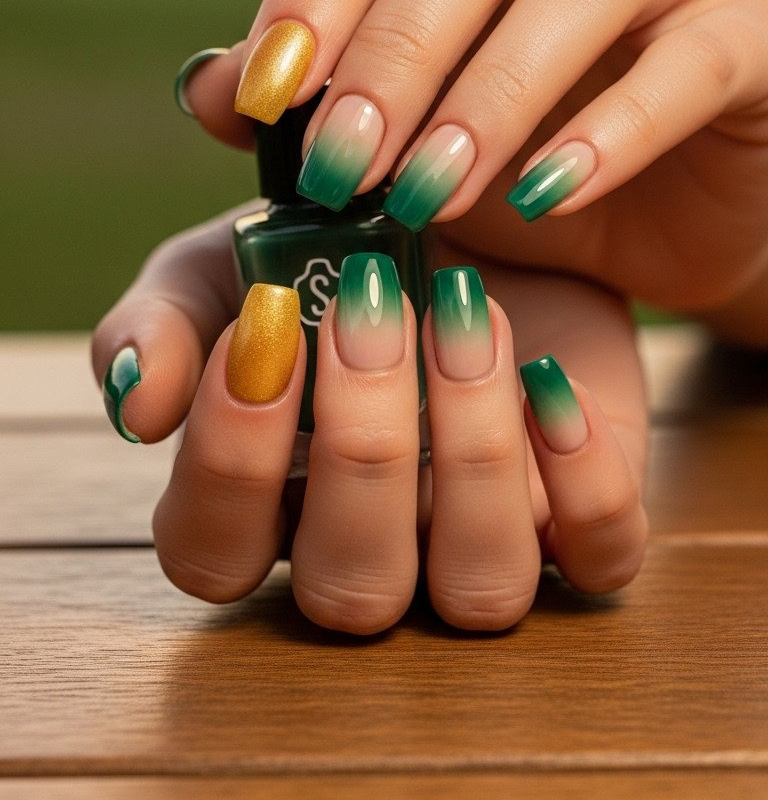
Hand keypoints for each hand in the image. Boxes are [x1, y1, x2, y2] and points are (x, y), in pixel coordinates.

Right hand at [92, 209, 647, 632]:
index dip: (230, 461)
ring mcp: (481, 544)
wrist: (456, 210)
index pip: (214, 556)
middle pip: (352, 588)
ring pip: (479, 589)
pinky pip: (597, 554)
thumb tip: (138, 400)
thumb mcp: (224, 264)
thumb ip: (159, 325)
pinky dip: (581, 473)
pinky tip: (549, 372)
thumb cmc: (321, 252)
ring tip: (464, 312)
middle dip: (363, 447)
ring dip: (473, 452)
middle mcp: (370, 549)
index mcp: (263, 507)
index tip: (259, 326)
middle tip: (374, 299)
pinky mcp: (583, 518)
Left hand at [179, 0, 767, 317]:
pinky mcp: (758, 28)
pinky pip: (691, 60)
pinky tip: (549, 195)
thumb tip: (208, 90)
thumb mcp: (403, 135)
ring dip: (492, 91)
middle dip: (395, 47)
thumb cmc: (526, 160)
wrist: (675, 217)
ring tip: (427, 192)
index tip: (262, 99)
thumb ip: (315, 103)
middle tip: (339, 162)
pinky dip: (613, 129)